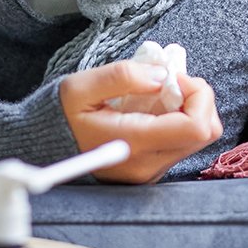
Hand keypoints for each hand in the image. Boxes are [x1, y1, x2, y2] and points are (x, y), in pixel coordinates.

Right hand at [57, 60, 222, 183]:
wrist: (42, 148)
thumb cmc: (59, 115)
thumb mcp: (81, 87)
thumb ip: (123, 76)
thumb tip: (162, 76)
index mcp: (134, 143)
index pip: (196, 126)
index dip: (197, 94)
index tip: (172, 76)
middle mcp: (148, 164)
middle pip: (206, 132)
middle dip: (196, 98)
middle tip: (167, 80)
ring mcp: (150, 171)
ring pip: (197, 138)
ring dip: (187, 108)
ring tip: (156, 92)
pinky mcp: (149, 171)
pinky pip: (180, 143)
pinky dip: (176, 120)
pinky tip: (150, 108)